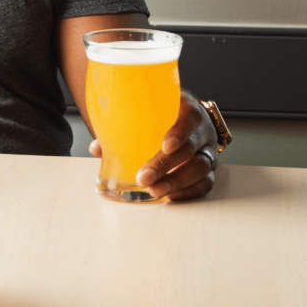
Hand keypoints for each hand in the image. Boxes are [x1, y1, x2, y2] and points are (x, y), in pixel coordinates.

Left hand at [88, 91, 218, 200]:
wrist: (189, 119)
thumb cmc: (163, 116)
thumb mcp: (149, 112)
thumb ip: (124, 127)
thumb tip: (96, 148)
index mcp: (187, 110)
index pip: (189, 118)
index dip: (179, 132)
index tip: (165, 146)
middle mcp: (201, 131)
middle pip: (191, 148)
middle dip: (167, 165)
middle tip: (144, 177)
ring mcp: (208, 151)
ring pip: (200, 168)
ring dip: (176, 182)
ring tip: (154, 190)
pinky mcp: (209, 170)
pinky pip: (205, 183)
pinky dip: (189, 191)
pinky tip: (170, 196)